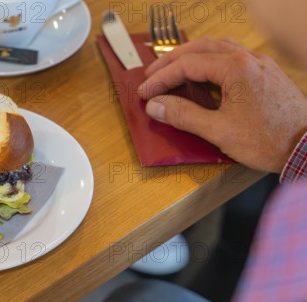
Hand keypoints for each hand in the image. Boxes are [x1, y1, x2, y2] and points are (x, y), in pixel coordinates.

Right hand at [138, 37, 306, 172]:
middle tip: (152, 74)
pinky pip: (232, 58)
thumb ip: (184, 115)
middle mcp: (249, 60)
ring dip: (192, 56)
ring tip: (173, 70)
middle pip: (202, 47)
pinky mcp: (266, 75)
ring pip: (218, 48)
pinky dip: (211, 62)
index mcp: (236, 69)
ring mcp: (259, 66)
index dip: (162, 78)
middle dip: (173, 60)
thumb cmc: (268, 140)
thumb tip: (156, 105)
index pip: (188, 65)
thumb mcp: (219, 131)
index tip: (145, 92)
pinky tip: (204, 78)